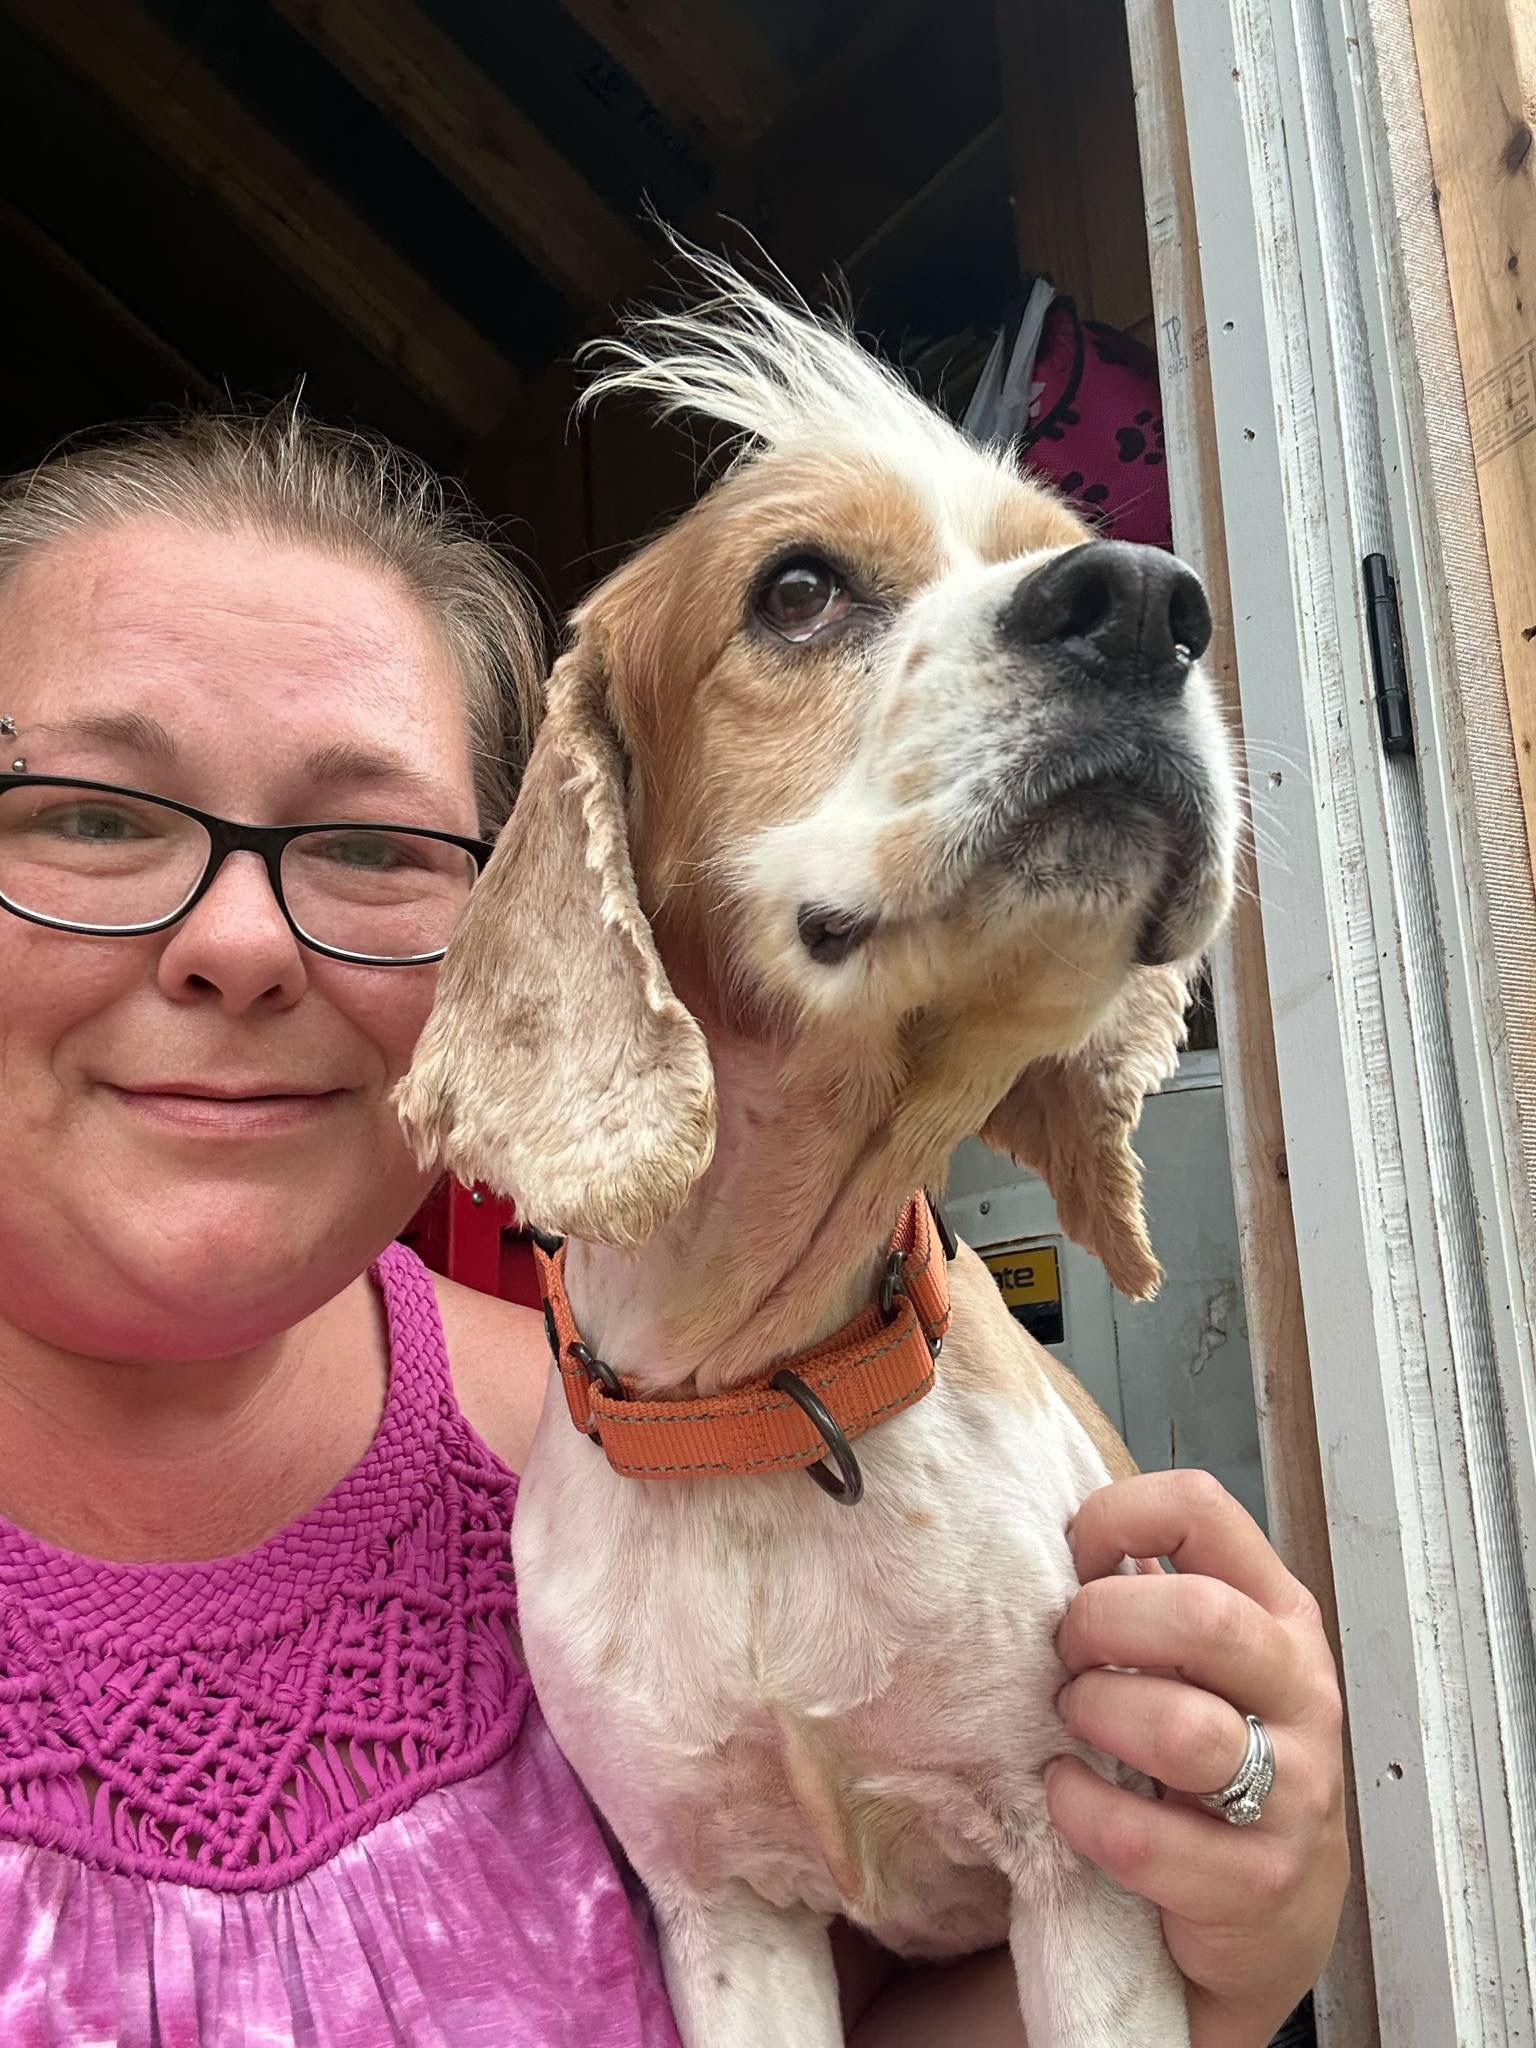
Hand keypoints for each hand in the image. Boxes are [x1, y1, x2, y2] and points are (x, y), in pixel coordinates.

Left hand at [1046, 1469, 1347, 2047]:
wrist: (1267, 1916)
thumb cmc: (1210, 1754)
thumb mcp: (1199, 1662)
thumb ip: (1147, 1596)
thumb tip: (1051, 1537)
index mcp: (1278, 1612)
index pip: (1204, 1509)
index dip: (1117, 1517)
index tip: (1075, 1559)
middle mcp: (1302, 1690)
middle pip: (1202, 1617)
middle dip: (1102, 1625)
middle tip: (1068, 1655)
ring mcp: (1295, 1791)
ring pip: (1182, 1730)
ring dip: (1097, 1716)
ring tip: (1072, 1723)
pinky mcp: (1257, 1883)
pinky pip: (1144, 1839)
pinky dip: (1081, 1811)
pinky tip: (1068, 1795)